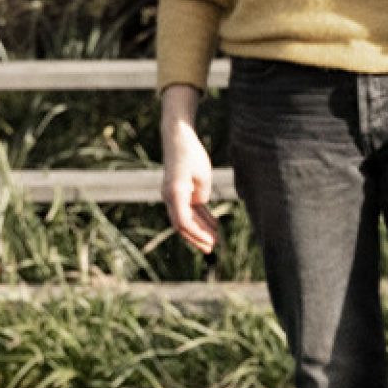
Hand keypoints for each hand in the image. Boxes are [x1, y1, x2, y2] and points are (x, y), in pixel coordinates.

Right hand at [158, 86, 219, 254]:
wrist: (179, 139)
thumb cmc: (190, 153)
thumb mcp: (201, 173)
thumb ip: (201, 192)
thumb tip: (201, 203)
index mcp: (175, 193)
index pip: (182, 221)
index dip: (195, 234)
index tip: (209, 241)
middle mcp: (171, 197)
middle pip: (183, 224)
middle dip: (197, 237)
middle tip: (212, 248)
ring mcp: (176, 196)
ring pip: (188, 219)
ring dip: (201, 230)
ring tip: (216, 240)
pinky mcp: (183, 193)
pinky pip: (192, 210)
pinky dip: (203, 219)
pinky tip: (215, 226)